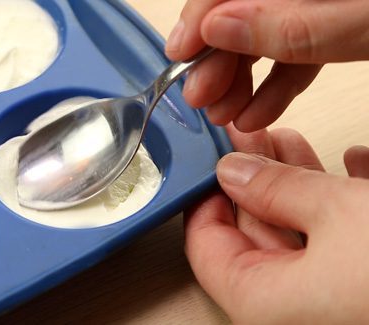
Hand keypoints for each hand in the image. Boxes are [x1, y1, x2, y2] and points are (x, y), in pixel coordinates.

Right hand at [166, 0, 368, 130]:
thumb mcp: (359, 20)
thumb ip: (290, 27)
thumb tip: (217, 29)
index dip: (198, 18)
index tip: (179, 56)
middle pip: (238, 16)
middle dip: (214, 60)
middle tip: (200, 97)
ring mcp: (316, 9)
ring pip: (262, 40)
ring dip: (237, 82)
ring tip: (224, 115)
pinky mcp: (332, 30)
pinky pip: (293, 56)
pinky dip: (273, 88)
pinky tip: (256, 116)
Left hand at [185, 124, 368, 323]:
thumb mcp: (334, 212)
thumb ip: (276, 188)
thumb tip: (235, 172)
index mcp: (261, 303)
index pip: (205, 246)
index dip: (205, 194)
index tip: (212, 159)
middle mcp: (291, 310)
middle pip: (252, 234)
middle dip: (254, 178)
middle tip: (250, 139)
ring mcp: (329, 298)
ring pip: (298, 233)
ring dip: (295, 183)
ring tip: (287, 141)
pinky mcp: (363, 286)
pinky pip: (339, 241)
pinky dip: (340, 202)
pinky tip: (349, 166)